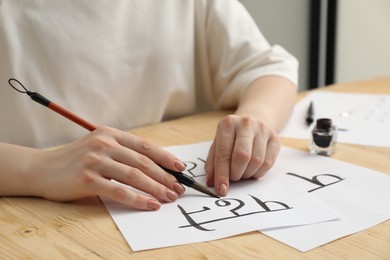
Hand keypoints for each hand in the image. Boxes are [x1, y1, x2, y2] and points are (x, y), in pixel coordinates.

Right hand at [32, 126, 185, 209]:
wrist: (40, 168)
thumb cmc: (75, 160)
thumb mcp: (99, 148)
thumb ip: (122, 153)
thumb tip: (154, 167)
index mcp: (110, 134)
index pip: (145, 146)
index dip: (166, 158)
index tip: (181, 168)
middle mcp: (104, 143)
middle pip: (143, 162)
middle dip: (165, 177)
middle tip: (178, 189)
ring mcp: (95, 160)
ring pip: (135, 175)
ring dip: (156, 189)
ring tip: (169, 198)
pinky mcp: (87, 179)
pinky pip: (119, 191)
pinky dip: (138, 199)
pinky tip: (150, 205)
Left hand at [204, 115, 280, 195]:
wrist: (254, 119)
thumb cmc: (232, 136)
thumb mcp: (218, 143)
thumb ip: (213, 162)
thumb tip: (211, 182)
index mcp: (228, 124)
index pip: (223, 153)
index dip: (222, 174)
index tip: (221, 190)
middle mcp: (246, 124)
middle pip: (242, 157)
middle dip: (235, 174)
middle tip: (233, 178)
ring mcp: (263, 130)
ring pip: (256, 161)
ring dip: (247, 174)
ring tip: (242, 172)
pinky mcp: (275, 139)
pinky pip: (268, 163)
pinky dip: (258, 173)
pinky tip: (252, 170)